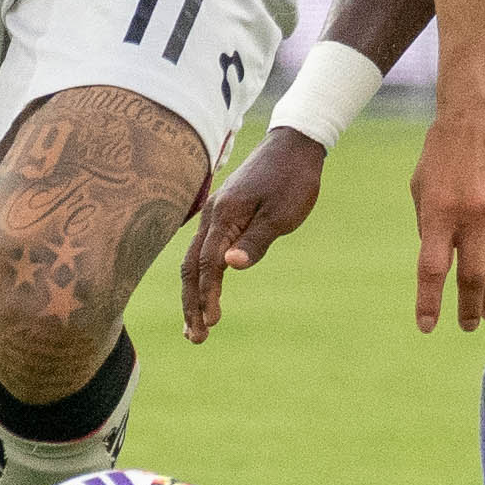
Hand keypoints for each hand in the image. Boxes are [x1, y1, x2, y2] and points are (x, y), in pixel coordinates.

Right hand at [176, 131, 328, 342]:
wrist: (294, 145)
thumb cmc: (292, 180)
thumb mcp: (281, 214)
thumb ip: (255, 241)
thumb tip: (229, 267)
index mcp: (224, 216)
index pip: (208, 264)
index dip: (207, 295)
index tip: (211, 323)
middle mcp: (212, 215)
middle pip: (191, 266)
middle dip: (191, 303)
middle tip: (196, 339)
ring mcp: (215, 213)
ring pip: (194, 259)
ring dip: (192, 293)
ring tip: (194, 325)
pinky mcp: (223, 213)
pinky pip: (203, 249)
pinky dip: (200, 274)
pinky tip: (203, 289)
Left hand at [409, 96, 484, 335]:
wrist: (484, 104)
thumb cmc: (446, 144)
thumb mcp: (422, 183)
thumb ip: (430, 223)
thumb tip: (440, 261)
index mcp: (439, 211)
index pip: (432, 270)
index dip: (429, 302)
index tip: (428, 326)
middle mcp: (473, 214)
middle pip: (471, 277)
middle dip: (468, 308)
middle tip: (468, 324)